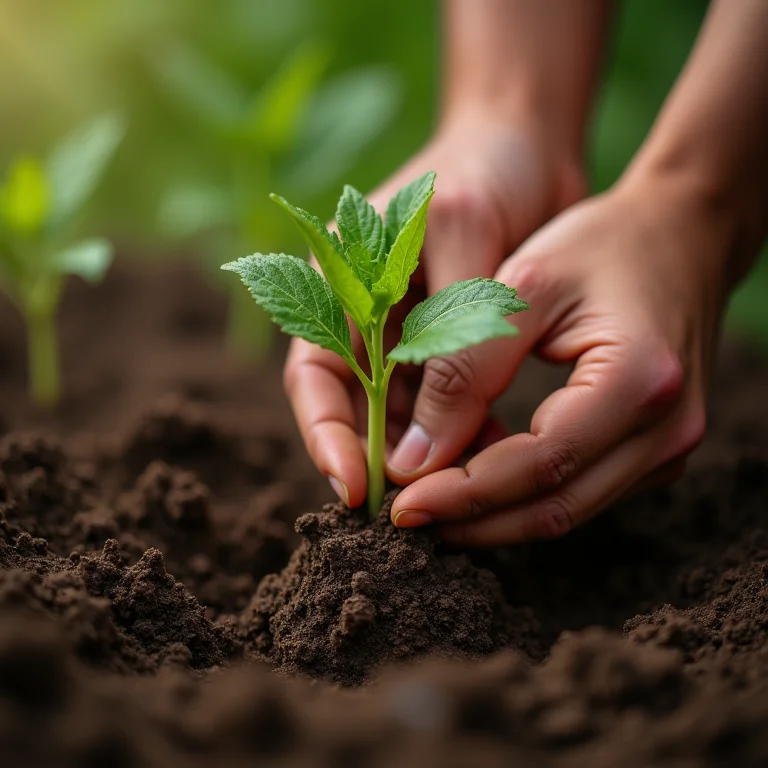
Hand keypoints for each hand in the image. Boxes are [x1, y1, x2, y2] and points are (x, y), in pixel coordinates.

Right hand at [284, 114, 583, 505]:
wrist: (530, 142)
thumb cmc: (488, 170)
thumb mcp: (465, 239)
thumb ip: (449, 339)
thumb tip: (421, 455)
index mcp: (337, 283)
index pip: (314, 378)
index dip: (326, 439)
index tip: (357, 493)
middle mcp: (362, 315)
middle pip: (356, 409)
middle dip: (384, 460)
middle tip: (420, 509)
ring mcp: (402, 331)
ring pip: (404, 416)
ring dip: (431, 453)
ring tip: (466, 486)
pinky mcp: (445, 342)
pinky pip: (445, 402)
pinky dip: (466, 430)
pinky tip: (497, 450)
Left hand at [389, 171, 730, 545]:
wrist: (683, 233)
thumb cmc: (600, 244)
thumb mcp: (524, 286)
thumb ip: (467, 367)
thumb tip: (414, 458)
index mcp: (639, 380)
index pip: (539, 465)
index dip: (464, 493)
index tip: (402, 504)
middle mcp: (668, 429)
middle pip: (556, 507)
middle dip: (474, 521)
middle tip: (409, 517)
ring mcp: (670, 446)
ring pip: (568, 511)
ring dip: (495, 516)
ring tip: (432, 503)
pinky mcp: (657, 449)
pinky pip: (583, 492)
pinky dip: (524, 495)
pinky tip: (476, 481)